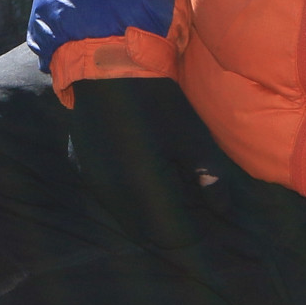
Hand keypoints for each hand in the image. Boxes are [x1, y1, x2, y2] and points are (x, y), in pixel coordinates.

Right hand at [65, 76, 238, 250]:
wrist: (108, 68)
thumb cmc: (157, 101)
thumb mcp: (192, 137)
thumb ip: (210, 176)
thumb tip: (221, 207)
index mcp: (144, 189)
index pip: (171, 237)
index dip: (192, 233)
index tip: (204, 217)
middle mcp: (114, 195)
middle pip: (146, 233)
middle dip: (168, 227)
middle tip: (186, 204)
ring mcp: (94, 183)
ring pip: (125, 218)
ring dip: (145, 214)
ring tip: (164, 189)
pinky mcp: (84, 170)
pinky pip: (109, 198)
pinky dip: (127, 197)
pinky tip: (137, 172)